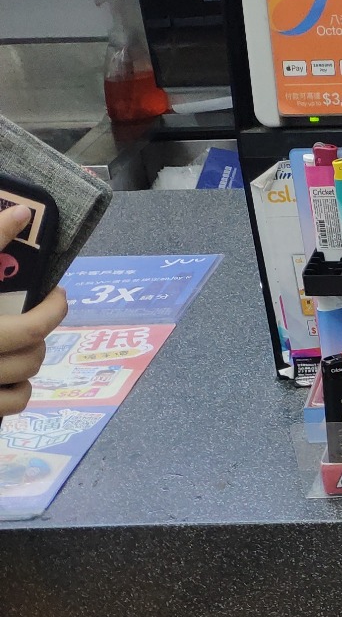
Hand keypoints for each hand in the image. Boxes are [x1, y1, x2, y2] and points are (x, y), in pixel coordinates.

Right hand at [0, 204, 65, 418]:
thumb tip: (21, 214)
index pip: (31, 326)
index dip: (54, 309)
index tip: (57, 292)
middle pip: (31, 348)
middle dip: (40, 327)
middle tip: (37, 311)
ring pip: (26, 373)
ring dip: (31, 354)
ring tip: (22, 337)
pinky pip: (15, 403)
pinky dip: (19, 387)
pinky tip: (9, 371)